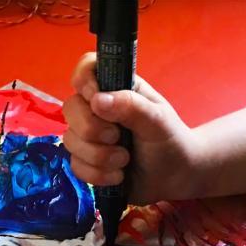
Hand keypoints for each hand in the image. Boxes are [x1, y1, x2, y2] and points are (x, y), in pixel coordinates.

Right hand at [62, 52, 203, 204]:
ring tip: (125, 160)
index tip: (95, 98)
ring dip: (99, 156)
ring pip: (70, 140)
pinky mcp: (86, 161)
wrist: (175, 177)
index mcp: (115, 88)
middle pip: (70, 107)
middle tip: (118, 137)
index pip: (86, 68)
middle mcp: (97, 108)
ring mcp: (89, 136)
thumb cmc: (169, 140)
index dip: (83, 79)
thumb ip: (130, 106)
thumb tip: (96, 100)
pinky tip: (118, 176)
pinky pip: (76, 166)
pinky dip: (98, 175)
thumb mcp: (157, 120)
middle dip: (92, 129)